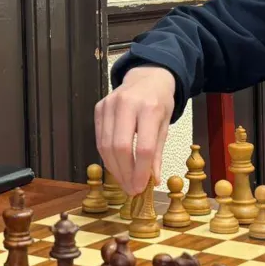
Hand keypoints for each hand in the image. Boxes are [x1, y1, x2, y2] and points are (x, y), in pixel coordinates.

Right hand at [94, 65, 175, 196]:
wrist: (147, 77)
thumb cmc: (159, 101)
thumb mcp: (165, 125)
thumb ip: (158, 153)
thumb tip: (152, 180)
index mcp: (149, 108)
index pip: (143, 147)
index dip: (140, 172)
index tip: (140, 188)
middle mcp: (127, 104)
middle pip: (120, 147)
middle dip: (124, 173)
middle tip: (130, 189)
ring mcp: (109, 104)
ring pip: (105, 145)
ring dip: (114, 168)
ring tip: (124, 181)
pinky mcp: (99, 108)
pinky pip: (99, 139)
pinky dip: (107, 157)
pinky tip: (116, 166)